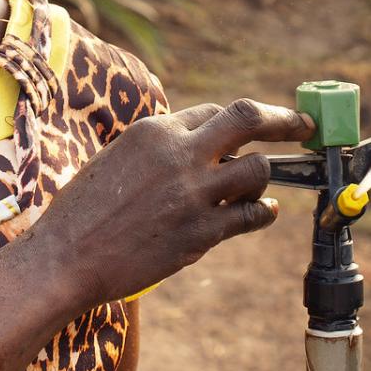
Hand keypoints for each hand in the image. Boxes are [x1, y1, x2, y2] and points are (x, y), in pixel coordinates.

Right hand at [17, 99, 314, 308]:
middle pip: (249, 120)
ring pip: (258, 170)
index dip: (236, 124)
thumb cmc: (83, 211)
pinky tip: (262, 213)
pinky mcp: (201, 233)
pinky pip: (251, 216)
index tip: (254, 127)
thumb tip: (195, 147)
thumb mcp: (117, 159)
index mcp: (155, 131)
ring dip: (263, 178)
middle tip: (304, 125)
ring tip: (257, 188)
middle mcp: (180, 155)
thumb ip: (159, 149)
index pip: (214, 112)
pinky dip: (262, 213)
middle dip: (285, 120)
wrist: (67, 258)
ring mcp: (194, 194)